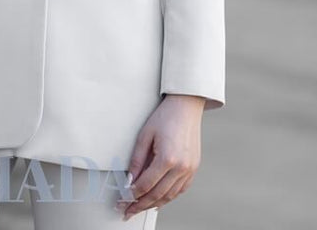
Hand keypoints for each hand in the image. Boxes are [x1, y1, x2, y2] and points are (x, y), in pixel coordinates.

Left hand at [117, 94, 204, 219]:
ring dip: (154, 204)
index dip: (132, 196)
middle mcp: (181, 168)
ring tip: (140, 207)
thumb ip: (136, 160)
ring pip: (169, 196)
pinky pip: (180, 190)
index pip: (145, 185)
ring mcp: (190, 169)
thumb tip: (129, 180)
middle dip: (140, 205)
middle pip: (157, 195)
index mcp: (167, 159)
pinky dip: (168, 197)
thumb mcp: (145, 135)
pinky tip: (158, 199)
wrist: (186, 105)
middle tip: (127, 211)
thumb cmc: (165, 116)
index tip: (122, 201)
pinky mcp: (194, 168)